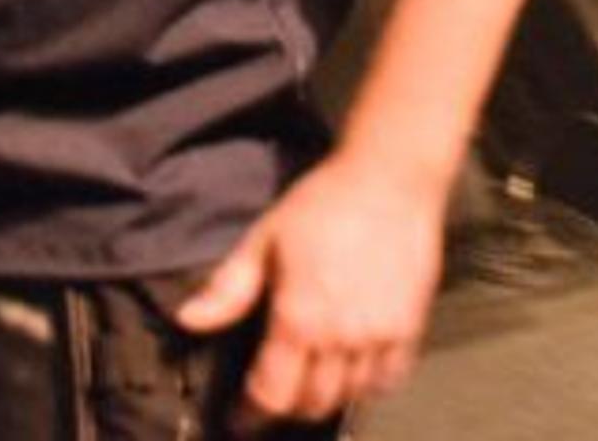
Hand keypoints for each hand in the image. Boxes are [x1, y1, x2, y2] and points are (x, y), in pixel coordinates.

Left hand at [172, 149, 445, 427]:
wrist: (389, 180)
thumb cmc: (322, 204)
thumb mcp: (264, 240)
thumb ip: (228, 288)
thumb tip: (187, 321)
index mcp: (299, 319)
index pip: (272, 394)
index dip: (251, 415)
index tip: (239, 420)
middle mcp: (341, 337)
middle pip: (311, 403)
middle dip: (286, 408)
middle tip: (272, 399)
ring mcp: (379, 337)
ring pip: (349, 396)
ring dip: (325, 398)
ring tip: (308, 384)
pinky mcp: (409, 328)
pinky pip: (387, 379)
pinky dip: (366, 385)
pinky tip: (351, 372)